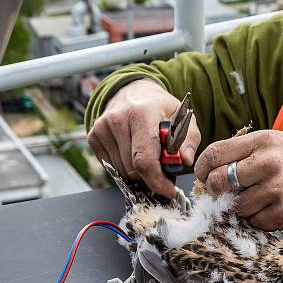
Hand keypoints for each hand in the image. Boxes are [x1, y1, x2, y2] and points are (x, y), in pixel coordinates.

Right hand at [88, 79, 200, 197]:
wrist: (134, 92)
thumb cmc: (161, 108)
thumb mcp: (183, 118)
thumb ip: (189, 140)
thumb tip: (186, 160)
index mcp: (142, 113)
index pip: (144, 159)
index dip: (157, 181)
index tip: (169, 191)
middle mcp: (117, 119)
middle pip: (133, 169)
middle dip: (151, 175)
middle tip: (161, 165)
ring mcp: (102, 128)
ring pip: (122, 172)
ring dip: (138, 172)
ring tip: (147, 154)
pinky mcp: (94, 136)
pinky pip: (111, 167)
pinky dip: (125, 167)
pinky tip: (133, 152)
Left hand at [194, 130, 282, 259]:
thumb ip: (252, 150)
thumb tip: (216, 166)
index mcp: (266, 140)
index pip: (216, 153)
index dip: (202, 168)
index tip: (201, 176)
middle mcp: (269, 162)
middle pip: (219, 181)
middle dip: (217, 191)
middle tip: (224, 195)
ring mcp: (277, 188)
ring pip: (237, 206)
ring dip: (244, 208)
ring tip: (264, 201)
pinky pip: (256, 221)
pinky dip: (261, 220)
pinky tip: (277, 210)